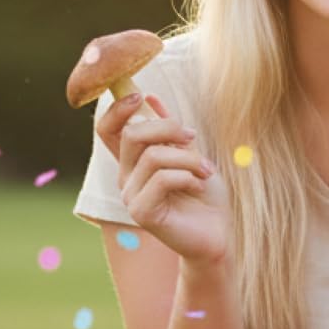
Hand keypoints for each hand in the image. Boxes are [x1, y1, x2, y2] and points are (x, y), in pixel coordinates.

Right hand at [96, 90, 229, 265]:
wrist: (220, 233)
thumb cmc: (207, 195)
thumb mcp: (191, 154)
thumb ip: (171, 131)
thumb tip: (151, 98)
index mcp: (133, 162)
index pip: (108, 130)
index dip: (117, 110)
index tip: (140, 96)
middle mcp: (126, 178)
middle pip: (132, 134)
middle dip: (167, 128)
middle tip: (193, 137)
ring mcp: (130, 196)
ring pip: (153, 156)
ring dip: (188, 158)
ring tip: (207, 170)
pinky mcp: (141, 213)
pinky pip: (161, 179)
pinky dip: (187, 176)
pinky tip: (199, 185)